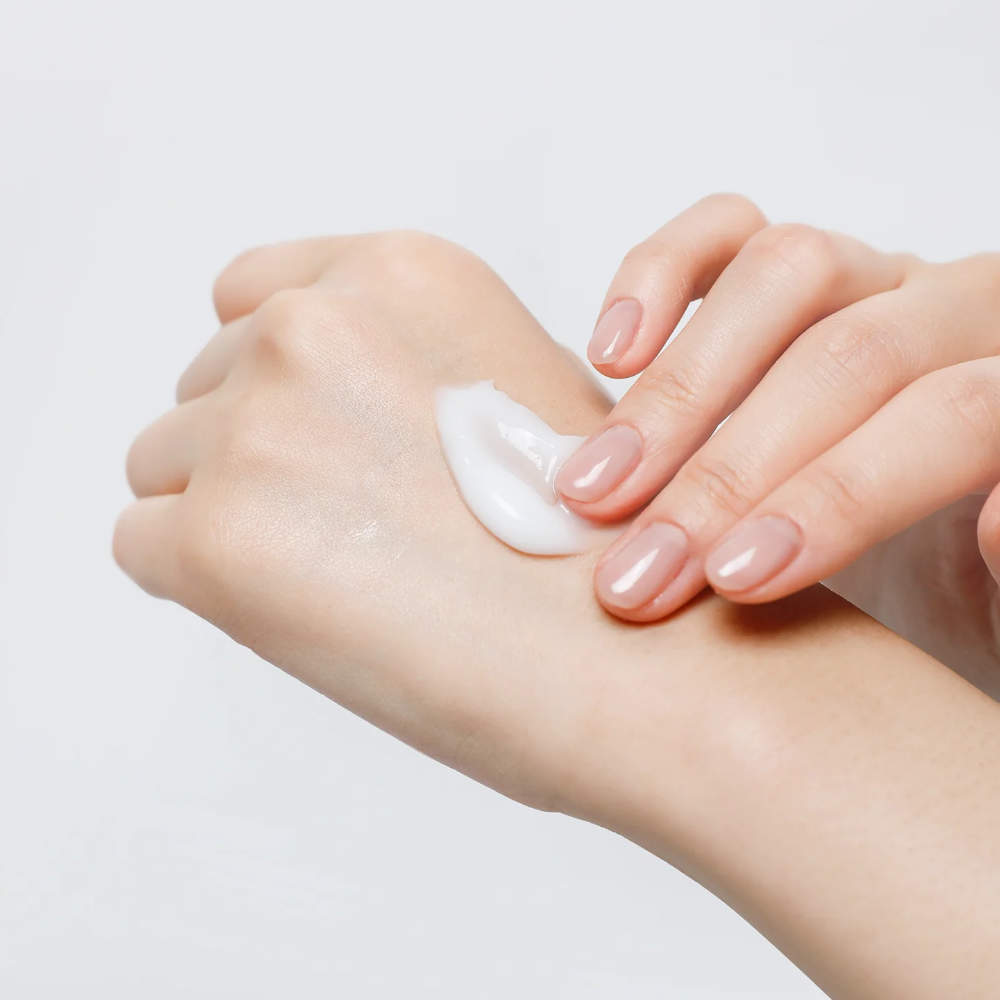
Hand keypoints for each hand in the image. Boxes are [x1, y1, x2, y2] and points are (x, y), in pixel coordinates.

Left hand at [114, 231, 618, 813]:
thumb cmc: (598, 544)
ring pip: (165, 465)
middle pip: (203, 381)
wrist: (642, 656)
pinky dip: (198, 584)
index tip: (309, 437)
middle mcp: (315, 324)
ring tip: (342, 581)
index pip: (250, 293)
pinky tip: (305, 616)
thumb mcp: (514, 386)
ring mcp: (259, 426)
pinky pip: (145, 545)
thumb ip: (404, 368)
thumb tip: (322, 406)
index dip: (270, 373)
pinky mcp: (217, 537)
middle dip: (252, 450)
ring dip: (227, 517)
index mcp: (399, 274)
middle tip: (343, 532)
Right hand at [557, 194, 999, 688]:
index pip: (953, 418)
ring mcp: (872, 278)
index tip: (731, 579)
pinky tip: (609, 356)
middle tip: (636, 568)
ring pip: (781, 274)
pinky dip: (658, 279)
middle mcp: (961, 317)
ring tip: (595, 488)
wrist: (922, 573)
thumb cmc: (950, 600)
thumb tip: (994, 514)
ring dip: (675, 395)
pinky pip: (726, 233)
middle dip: (723, 473)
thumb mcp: (993, 617)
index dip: (838, 497)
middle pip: (847, 355)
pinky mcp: (790, 273)